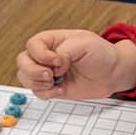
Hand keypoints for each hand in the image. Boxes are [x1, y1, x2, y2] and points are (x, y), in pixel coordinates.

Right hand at [16, 29, 135, 100]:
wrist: (113, 74)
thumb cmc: (101, 53)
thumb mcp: (85, 44)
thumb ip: (65, 51)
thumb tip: (53, 65)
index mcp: (52, 40)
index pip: (33, 45)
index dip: (41, 55)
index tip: (58, 61)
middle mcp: (46, 56)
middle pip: (23, 61)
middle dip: (34, 71)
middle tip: (52, 75)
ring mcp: (49, 72)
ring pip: (25, 78)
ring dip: (38, 83)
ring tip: (55, 83)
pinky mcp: (53, 87)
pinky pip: (38, 92)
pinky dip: (46, 94)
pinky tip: (60, 91)